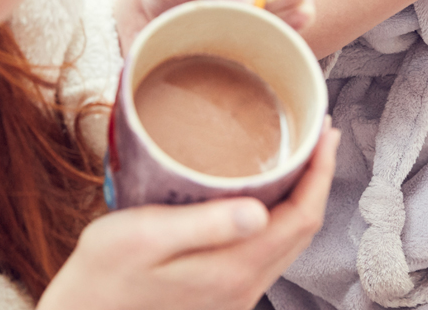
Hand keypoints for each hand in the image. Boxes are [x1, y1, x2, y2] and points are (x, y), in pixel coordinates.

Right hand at [37, 121, 339, 309]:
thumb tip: (260, 210)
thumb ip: (204, 225)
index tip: (325, 133)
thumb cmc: (103, 273)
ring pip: (288, 243)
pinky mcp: (221, 295)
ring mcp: (234, 295)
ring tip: (299, 158)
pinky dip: (280, 218)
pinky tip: (264, 196)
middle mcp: (243, 287)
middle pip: (303, 230)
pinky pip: (267, 252)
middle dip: (318, 179)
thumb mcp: (144, 237)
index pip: (302, 217)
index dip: (320, 173)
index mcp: (233, 270)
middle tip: (319, 135)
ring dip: (301, 198)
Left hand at [114, 0, 314, 54]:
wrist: (151, 21)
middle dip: (259, 24)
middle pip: (300, 18)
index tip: (226, 4)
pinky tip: (230, 51)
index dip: (263, 4)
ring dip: (255, 43)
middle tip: (221, 19)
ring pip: (293, 43)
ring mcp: (286, 18)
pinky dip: (255, 62)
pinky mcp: (276, 47)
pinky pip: (282, 64)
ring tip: (222, 32)